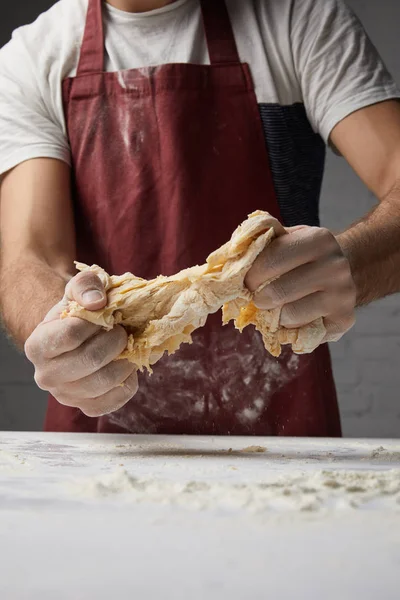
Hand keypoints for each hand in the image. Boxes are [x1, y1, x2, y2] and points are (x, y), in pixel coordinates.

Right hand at [25, 271, 137, 416]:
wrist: (78, 337)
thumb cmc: (78, 312)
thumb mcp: (78, 289)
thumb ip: (86, 285)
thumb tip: (97, 302)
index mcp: (37, 345)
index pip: (71, 335)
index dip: (97, 322)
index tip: (106, 315)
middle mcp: (46, 376)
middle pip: (91, 360)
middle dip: (116, 340)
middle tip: (121, 331)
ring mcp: (66, 396)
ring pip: (106, 381)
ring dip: (126, 360)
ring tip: (126, 347)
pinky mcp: (87, 408)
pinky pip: (117, 399)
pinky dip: (128, 380)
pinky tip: (124, 365)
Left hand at [245, 226, 356, 342]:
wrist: (349, 267)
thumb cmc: (304, 255)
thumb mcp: (287, 239)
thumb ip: (259, 246)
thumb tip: (224, 263)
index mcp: (318, 240)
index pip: (271, 260)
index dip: (251, 275)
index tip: (246, 281)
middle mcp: (334, 266)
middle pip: (277, 292)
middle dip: (259, 298)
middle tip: (259, 297)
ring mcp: (342, 294)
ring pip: (288, 316)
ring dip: (276, 315)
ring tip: (280, 306)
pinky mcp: (344, 319)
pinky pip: (302, 333)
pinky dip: (292, 327)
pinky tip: (298, 315)